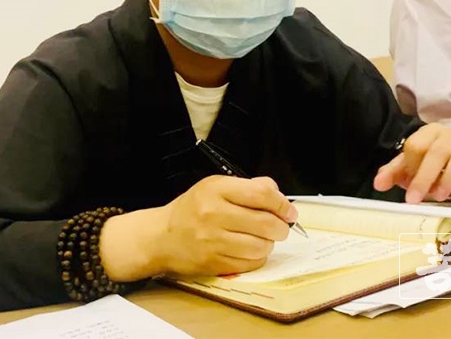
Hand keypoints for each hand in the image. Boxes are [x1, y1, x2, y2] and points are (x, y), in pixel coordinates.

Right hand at [157, 175, 295, 276]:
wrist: (161, 237)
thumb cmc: (191, 210)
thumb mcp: (214, 187)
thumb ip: (247, 187)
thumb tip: (277, 193)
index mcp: (216, 190)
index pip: (261, 194)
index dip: (282, 204)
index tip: (289, 211)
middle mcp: (214, 214)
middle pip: (266, 223)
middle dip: (281, 227)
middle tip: (281, 227)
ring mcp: (213, 241)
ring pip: (261, 246)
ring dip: (269, 244)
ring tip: (262, 239)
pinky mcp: (213, 263)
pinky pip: (250, 263)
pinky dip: (257, 258)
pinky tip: (250, 250)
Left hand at [373, 123, 450, 202]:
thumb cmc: (433, 164)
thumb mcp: (410, 167)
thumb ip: (394, 173)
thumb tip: (378, 183)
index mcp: (429, 133)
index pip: (417, 145)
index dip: (411, 168)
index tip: (406, 188)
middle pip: (438, 151)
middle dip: (425, 177)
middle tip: (416, 199)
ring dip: (449, 178)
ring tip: (439, 196)